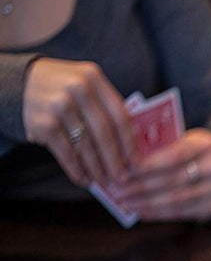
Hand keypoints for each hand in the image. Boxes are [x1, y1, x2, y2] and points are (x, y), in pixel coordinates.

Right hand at [23, 58, 135, 186]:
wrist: (23, 82)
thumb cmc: (66, 89)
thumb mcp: (87, 87)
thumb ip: (107, 109)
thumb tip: (131, 150)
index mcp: (94, 78)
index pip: (120, 116)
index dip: (130, 143)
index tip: (137, 163)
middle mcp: (77, 88)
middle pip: (105, 133)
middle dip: (115, 161)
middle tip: (123, 179)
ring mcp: (59, 105)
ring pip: (86, 145)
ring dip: (97, 169)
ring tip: (104, 182)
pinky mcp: (43, 123)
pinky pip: (66, 152)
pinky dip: (76, 169)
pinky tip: (84, 179)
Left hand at [107, 128, 210, 221]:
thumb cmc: (195, 152)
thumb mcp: (185, 140)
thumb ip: (161, 147)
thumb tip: (124, 162)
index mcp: (206, 145)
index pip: (174, 155)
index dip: (147, 165)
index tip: (122, 170)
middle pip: (172, 180)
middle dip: (140, 186)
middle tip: (115, 189)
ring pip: (175, 199)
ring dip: (145, 202)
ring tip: (123, 202)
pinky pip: (180, 212)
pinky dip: (157, 213)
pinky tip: (139, 211)